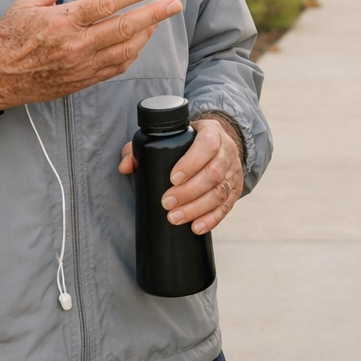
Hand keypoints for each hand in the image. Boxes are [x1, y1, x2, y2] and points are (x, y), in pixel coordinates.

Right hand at [0, 0, 182, 127]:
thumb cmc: (7, 38)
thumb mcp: (24, 4)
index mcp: (62, 21)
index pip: (106, 4)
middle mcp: (76, 45)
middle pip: (125, 27)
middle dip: (154, 14)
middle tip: (174, 4)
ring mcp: (81, 65)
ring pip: (125, 50)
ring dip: (146, 34)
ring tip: (158, 21)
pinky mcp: (82, 80)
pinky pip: (115, 68)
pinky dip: (131, 54)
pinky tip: (138, 43)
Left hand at [118, 116, 242, 233]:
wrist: (218, 143)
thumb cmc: (189, 141)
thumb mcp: (170, 136)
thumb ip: (143, 148)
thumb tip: (125, 166)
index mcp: (212, 133)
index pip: (207, 145)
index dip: (191, 163)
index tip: (172, 178)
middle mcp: (227, 151)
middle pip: (214, 173)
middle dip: (189, 192)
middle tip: (168, 204)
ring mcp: (233, 172)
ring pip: (220, 192)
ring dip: (197, 208)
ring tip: (176, 218)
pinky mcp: (235, 189)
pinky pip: (227, 206)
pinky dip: (212, 219)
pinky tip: (196, 227)